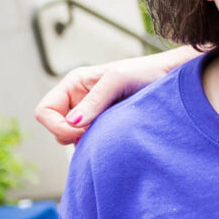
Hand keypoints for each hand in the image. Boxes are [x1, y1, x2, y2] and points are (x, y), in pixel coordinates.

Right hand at [35, 52, 183, 145]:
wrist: (174, 80)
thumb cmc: (147, 72)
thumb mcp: (118, 79)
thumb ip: (95, 100)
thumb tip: (73, 123)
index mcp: (73, 84)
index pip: (44, 112)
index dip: (58, 126)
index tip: (82, 130)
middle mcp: (78, 100)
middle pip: (56, 129)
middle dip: (71, 136)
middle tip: (99, 133)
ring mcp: (92, 116)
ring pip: (73, 139)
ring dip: (87, 141)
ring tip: (112, 132)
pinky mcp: (105, 128)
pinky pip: (91, 144)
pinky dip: (98, 146)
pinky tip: (117, 139)